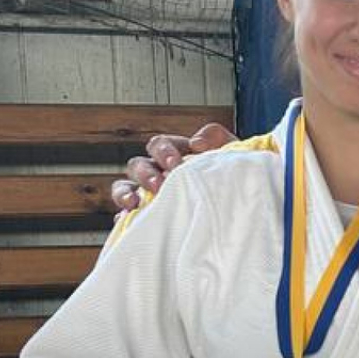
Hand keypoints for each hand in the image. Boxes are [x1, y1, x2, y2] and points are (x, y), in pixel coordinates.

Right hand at [111, 123, 235, 214]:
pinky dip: (123, 217)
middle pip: (137, 164)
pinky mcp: (144, 217)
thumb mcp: (229, 153)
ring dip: (125, 192)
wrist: (236, 206)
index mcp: (174, 153)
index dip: (163, 151)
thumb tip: (196, 142)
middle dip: (146, 173)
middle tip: (160, 184)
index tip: (176, 163)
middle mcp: (156, 171)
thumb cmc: (229, 177)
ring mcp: (146, 194)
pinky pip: (124, 216)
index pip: (158, 144)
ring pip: (123, 187)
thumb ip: (215, 137)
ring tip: (135, 203)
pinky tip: (129, 219)